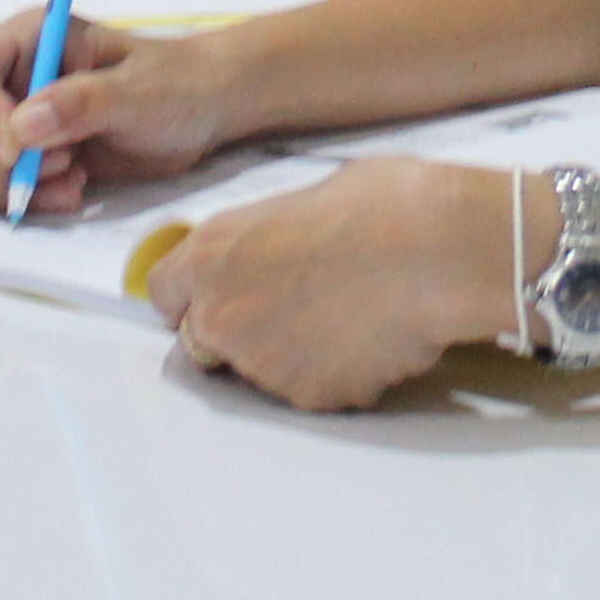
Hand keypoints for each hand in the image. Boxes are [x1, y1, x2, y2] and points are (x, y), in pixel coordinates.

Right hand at [0, 12, 235, 218]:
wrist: (203, 111)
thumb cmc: (176, 83)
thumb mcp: (139, 91)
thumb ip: (83, 103)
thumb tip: (22, 127)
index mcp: (27, 40)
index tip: (17, 148)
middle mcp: (9, 77)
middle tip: (49, 173)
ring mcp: (13, 119)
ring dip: (7, 185)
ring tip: (71, 182)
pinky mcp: (26, 158)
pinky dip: (25, 199)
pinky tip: (72, 193)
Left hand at [143, 158, 514, 410]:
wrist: (436, 251)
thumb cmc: (381, 207)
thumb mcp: (301, 201)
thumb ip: (265, 239)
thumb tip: (276, 251)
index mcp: (210, 254)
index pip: (164, 294)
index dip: (194, 295)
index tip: (219, 293)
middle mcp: (221, 316)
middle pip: (204, 342)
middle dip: (238, 331)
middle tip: (295, 304)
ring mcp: (262, 366)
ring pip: (261, 372)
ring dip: (292, 354)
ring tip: (348, 314)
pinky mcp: (309, 399)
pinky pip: (314, 391)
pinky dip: (336, 374)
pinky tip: (372, 338)